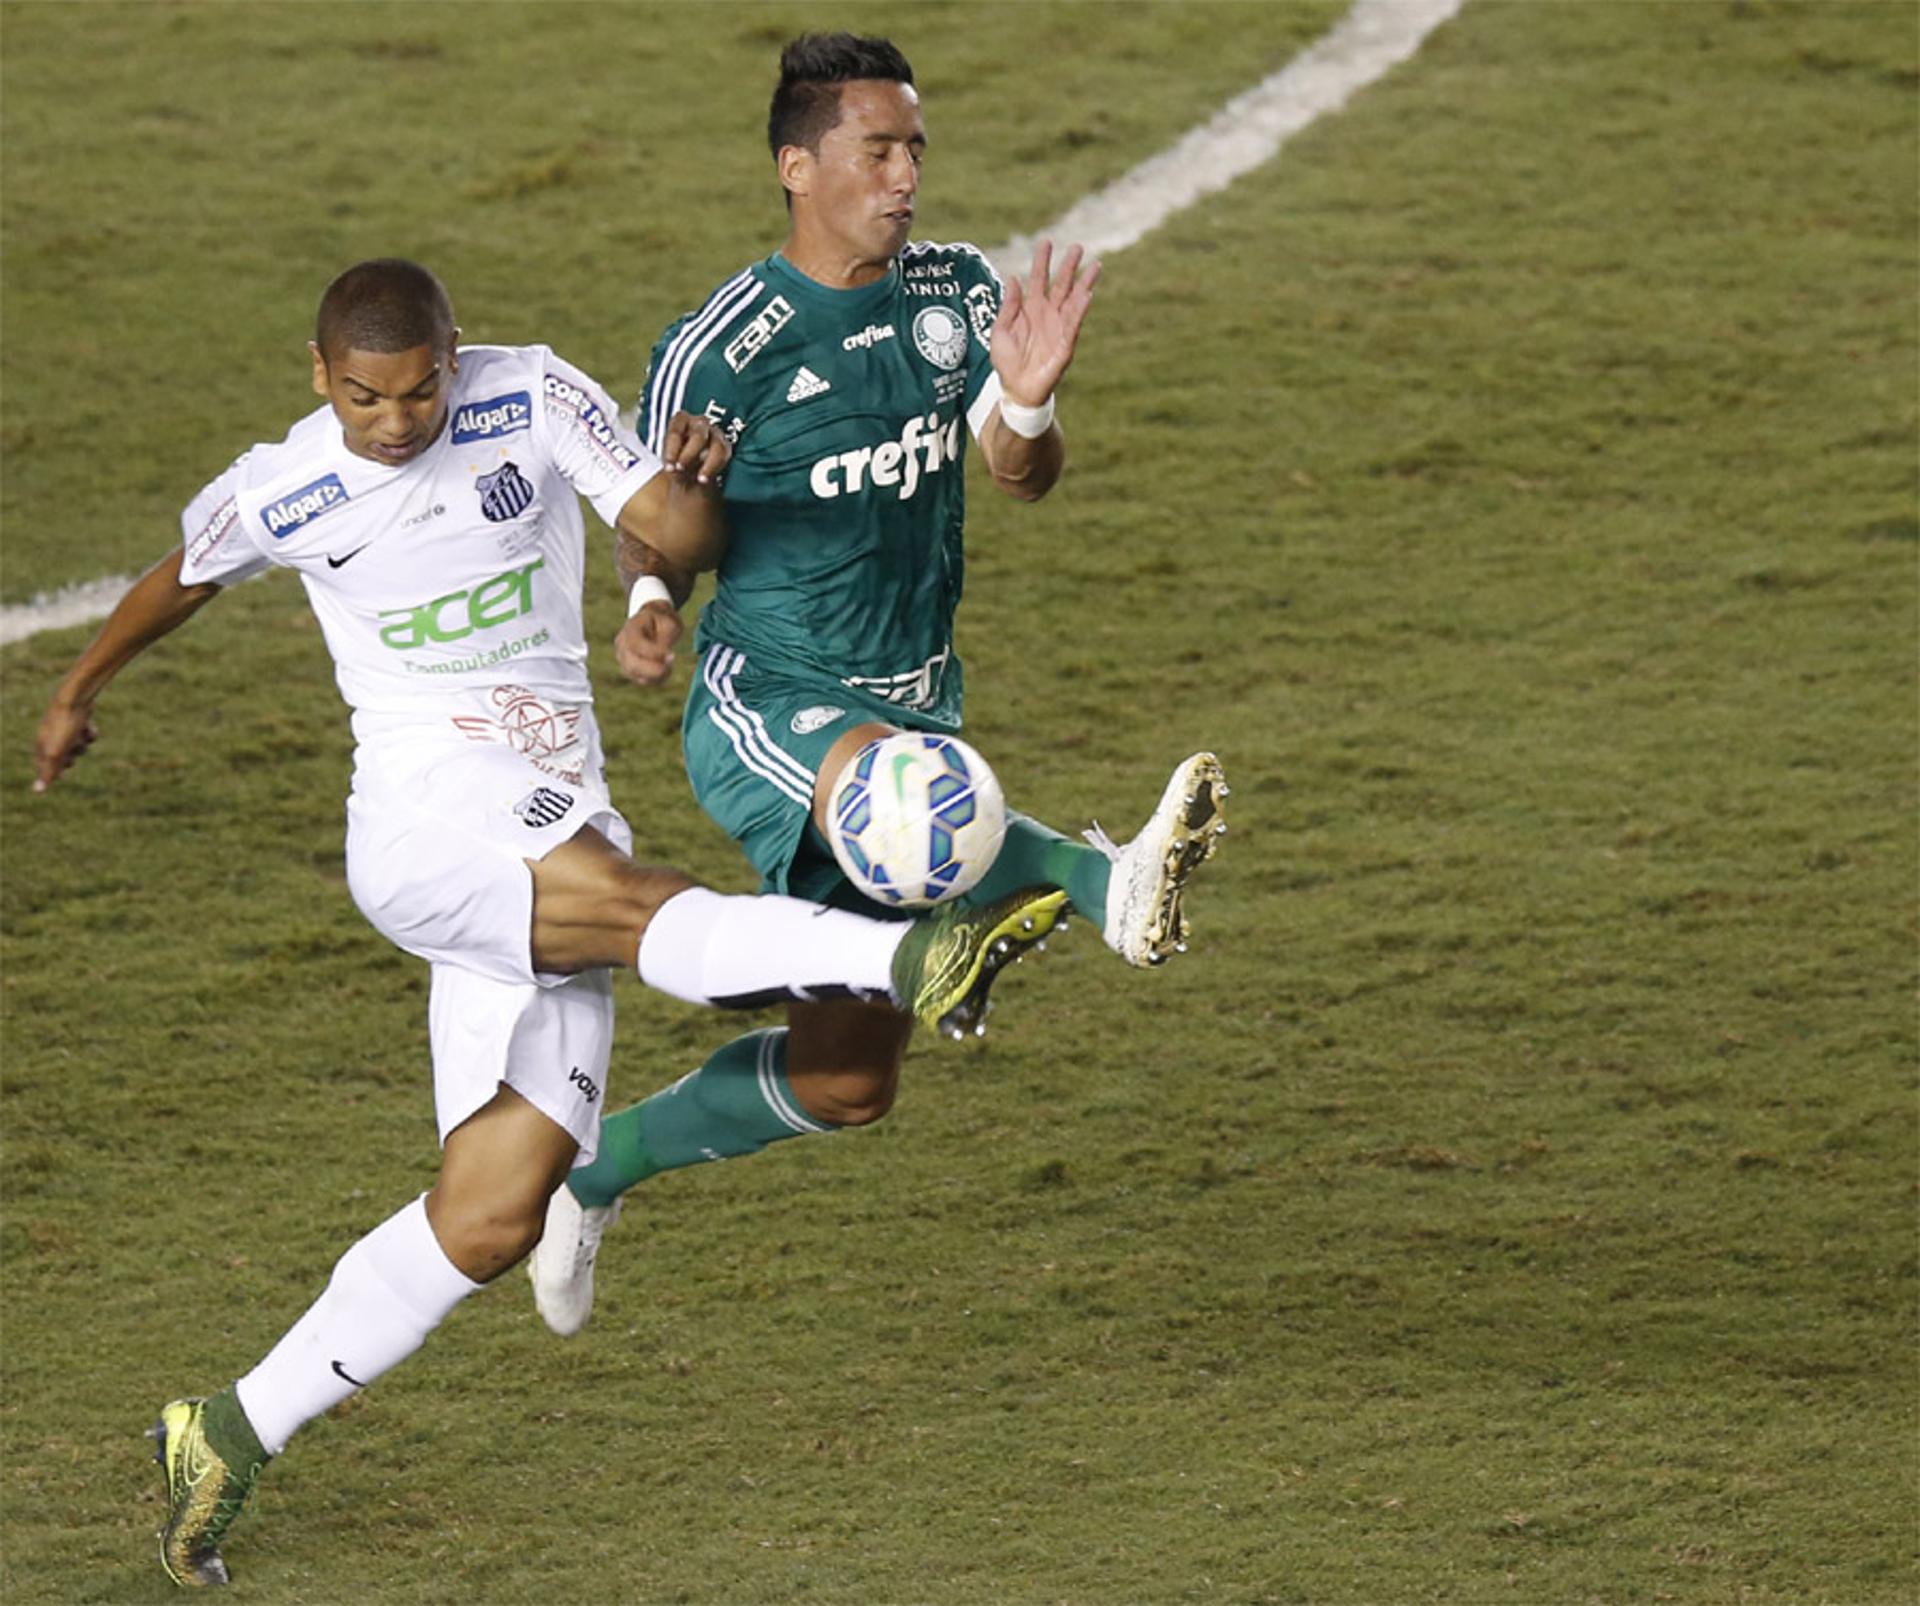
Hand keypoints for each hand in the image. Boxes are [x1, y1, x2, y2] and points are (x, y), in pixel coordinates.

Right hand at [33, 697, 96, 791]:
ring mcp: (65, 728)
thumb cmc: (63, 726)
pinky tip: (89, 727)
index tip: (63, 777)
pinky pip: (87, 734)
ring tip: (80, 734)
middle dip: (72, 757)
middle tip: (73, 753)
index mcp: (42, 743)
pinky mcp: (78, 720)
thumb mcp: (56, 752)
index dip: (54, 771)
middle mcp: (51, 736)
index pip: (45, 765)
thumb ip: (48, 771)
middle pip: (64, 757)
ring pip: (78, 746)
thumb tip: (37, 791)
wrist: (76, 700)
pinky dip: (90, 733)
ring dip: (82, 744)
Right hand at [614, 601, 683, 685]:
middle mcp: (622, 644)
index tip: (672, 653)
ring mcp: (623, 658)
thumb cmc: (663, 620)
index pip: (636, 644)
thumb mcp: (670, 622)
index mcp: (631, 627)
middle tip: (672, 662)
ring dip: (656, 675)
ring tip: (670, 665)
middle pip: (631, 665)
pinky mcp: (629, 669)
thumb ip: (666, 637)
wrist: (654, 621)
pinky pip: (641, 679)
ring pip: (635, 675)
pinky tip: (666, 670)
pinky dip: (655, 679)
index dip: (654, 652)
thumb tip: (665, 654)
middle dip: (654, 670)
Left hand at [660, 410, 730, 486]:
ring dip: (708, 465)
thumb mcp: (670, 462)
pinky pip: (724, 456)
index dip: (672, 451)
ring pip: (717, 447)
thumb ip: (672, 462)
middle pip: (698, 436)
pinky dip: (715, 468)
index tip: (669, 468)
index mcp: (680, 420)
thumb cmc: (677, 462)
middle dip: (689, 455)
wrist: (688, 474)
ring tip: (700, 479)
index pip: (676, 432)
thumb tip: (676, 468)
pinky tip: (705, 479)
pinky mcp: (725, 446)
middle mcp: (699, 423)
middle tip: (682, 469)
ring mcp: (715, 433)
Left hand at [991, 239, 1100, 407]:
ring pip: (1074, 301)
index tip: (1047, 241)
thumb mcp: (1000, 330)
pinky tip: (1087, 294)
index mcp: (1030, 309)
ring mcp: (1058, 328)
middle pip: (1061, 286)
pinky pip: (1074, 324)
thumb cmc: (1007, 362)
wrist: (1015, 389)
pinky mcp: (1065, 345)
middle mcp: (1048, 315)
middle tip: (1078, 247)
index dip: (1042, 261)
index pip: (1039, 279)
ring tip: (1095, 266)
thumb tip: (1013, 278)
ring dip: (1084, 284)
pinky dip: (1080, 309)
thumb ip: (1009, 305)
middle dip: (1069, 267)